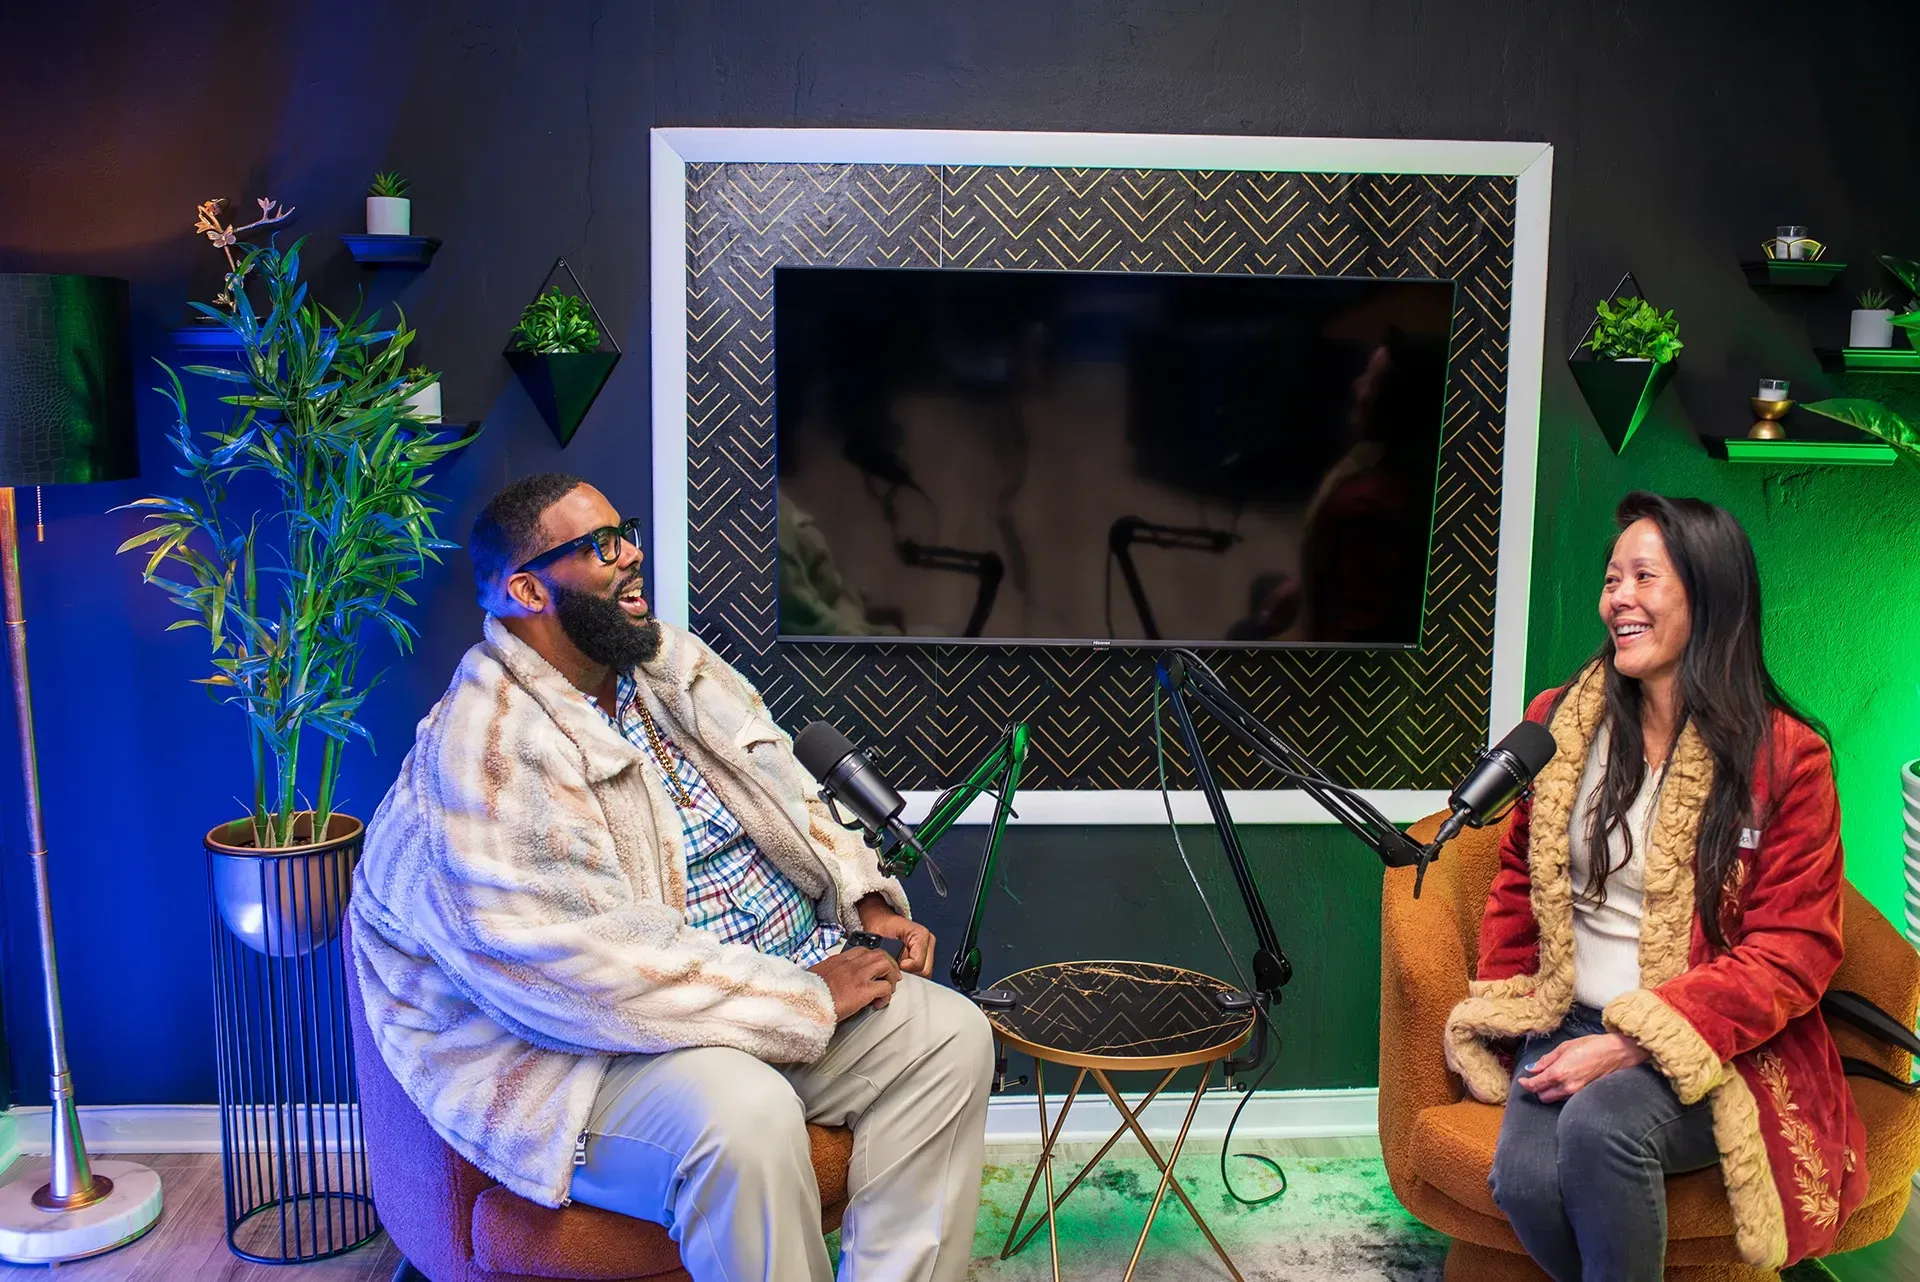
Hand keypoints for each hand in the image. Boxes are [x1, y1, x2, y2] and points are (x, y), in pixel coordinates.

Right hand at [808, 946, 900, 1020]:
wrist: (804, 1002)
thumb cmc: (808, 994)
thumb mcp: (816, 977)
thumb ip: (827, 974)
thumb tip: (831, 982)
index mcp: (838, 960)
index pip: (862, 950)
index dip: (874, 958)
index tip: (876, 968)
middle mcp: (850, 964)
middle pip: (879, 954)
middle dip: (888, 965)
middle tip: (890, 977)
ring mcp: (858, 975)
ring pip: (886, 964)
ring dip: (891, 976)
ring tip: (888, 989)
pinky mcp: (863, 990)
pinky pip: (885, 987)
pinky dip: (886, 995)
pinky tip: (880, 1003)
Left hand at [856, 894, 935, 977]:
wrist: (882, 920)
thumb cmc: (881, 926)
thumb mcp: (882, 940)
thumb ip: (893, 954)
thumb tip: (902, 966)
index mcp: (920, 934)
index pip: (918, 964)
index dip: (904, 967)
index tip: (894, 961)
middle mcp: (928, 940)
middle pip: (924, 971)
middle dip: (909, 970)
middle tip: (897, 963)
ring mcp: (929, 947)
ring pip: (924, 972)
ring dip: (910, 971)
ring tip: (899, 961)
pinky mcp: (927, 953)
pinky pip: (922, 970)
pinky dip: (912, 970)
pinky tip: (903, 963)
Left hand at [1517, 1033, 1648, 1102]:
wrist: (1617, 1053)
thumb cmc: (1592, 1046)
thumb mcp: (1565, 1047)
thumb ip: (1546, 1060)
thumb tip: (1532, 1068)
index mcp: (1559, 1073)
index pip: (1535, 1085)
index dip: (1525, 1084)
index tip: (1522, 1080)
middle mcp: (1566, 1086)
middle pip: (1543, 1097)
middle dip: (1537, 1089)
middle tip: (1537, 1078)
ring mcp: (1577, 1092)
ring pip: (1555, 1099)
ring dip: (1549, 1092)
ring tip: (1550, 1079)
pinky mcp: (1585, 1094)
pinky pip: (1566, 1098)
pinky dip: (1560, 1092)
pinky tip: (1563, 1081)